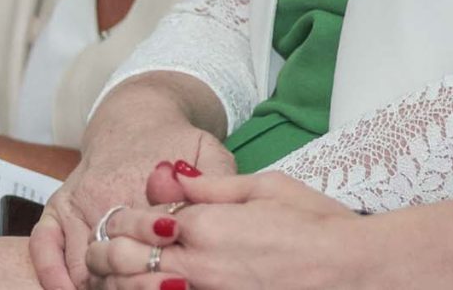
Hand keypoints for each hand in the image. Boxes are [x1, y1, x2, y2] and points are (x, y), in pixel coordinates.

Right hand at [30, 116, 232, 289]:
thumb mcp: (206, 151)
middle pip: (111, 258)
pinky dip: (51, 273)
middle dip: (127, 281)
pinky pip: (43, 245)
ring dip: (95, 282)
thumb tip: (218, 208)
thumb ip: (216, 177)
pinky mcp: (56, 208)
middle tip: (149, 288)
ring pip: (80, 261)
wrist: (135, 119)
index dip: (161, 265)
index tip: (174, 282)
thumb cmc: (175, 141)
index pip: (150, 240)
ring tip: (116, 289)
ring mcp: (77, 204)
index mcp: (144, 187)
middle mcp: (104, 197)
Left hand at [85, 172, 357, 289]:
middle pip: (122, 259)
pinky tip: (155, 283)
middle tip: (105, 250)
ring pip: (136, 287)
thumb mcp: (266, 187)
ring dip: (118, 279)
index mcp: (205, 224)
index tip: (126, 218)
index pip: (137, 220)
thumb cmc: (315, 224)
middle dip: (105, 252)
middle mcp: (195, 263)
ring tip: (117, 273)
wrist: (347, 267)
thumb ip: (210, 184)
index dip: (124, 218)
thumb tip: (168, 174)